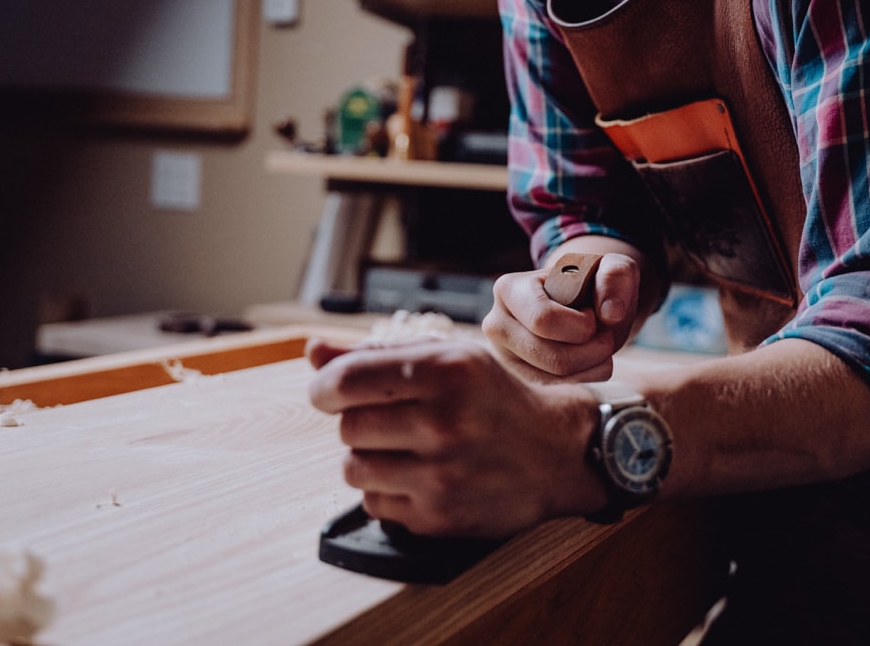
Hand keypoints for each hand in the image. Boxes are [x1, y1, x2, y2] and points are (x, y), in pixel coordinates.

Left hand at [306, 338, 602, 538]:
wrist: (557, 453)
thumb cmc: (493, 399)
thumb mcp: (446, 359)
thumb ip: (375, 354)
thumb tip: (312, 352)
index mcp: (445, 370)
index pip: (344, 380)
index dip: (324, 388)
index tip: (329, 393)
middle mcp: (444, 422)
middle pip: (347, 427)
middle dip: (359, 423)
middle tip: (392, 420)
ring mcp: (442, 474)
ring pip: (353, 469)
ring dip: (368, 459)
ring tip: (405, 449)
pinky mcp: (440, 517)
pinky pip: (374, 504)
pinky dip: (386, 491)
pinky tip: (419, 477)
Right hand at [482, 252, 641, 381]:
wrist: (581, 304)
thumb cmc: (593, 283)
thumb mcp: (611, 267)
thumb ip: (616, 276)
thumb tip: (611, 313)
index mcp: (509, 289)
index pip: (543, 320)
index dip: (581, 326)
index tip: (593, 315)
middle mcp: (497, 325)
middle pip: (551, 358)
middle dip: (592, 352)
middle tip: (605, 337)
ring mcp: (504, 358)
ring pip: (554, 382)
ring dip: (592, 368)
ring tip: (599, 348)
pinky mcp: (519, 380)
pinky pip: (556, 395)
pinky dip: (585, 382)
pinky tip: (592, 364)